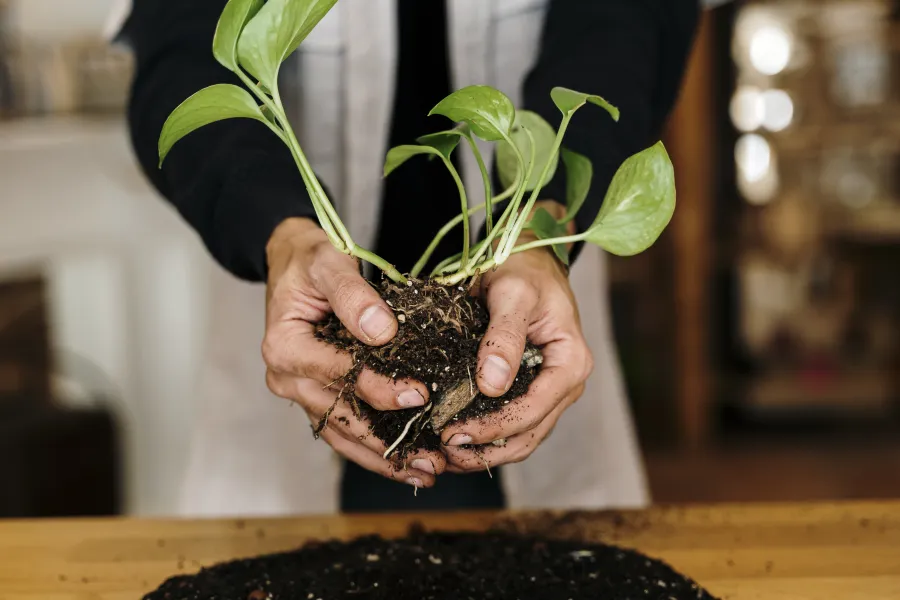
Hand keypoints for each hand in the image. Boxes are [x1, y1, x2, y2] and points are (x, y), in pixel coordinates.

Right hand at [262, 218, 445, 486]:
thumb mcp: (328, 263)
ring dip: (382, 457)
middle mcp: (287, 378)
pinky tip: (405, 461)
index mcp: (285, 347)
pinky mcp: (315, 397)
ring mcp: (300, 392)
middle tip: (433, 460)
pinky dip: (373, 447)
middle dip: (387, 443)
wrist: (291, 262)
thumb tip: (382, 331)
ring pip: (342, 434)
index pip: (339, 374)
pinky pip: (343, 429)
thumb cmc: (310, 261)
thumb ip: (353, 295)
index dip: (379, 388)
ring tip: (426, 473)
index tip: (419, 395)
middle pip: (341, 417)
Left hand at [439, 202, 593, 471]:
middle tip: (442, 451)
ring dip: (485, 452)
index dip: (492, 428)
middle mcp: (566, 384)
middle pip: (528, 434)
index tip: (452, 433)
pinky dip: (486, 439)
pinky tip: (455, 442)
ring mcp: (551, 391)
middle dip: (486, 449)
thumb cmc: (523, 271)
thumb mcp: (513, 295)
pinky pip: (512, 425)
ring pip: (521, 438)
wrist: (528, 259)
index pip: (532, 409)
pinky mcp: (531, 391)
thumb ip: (503, 337)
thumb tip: (491, 385)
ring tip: (445, 455)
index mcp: (571, 362)